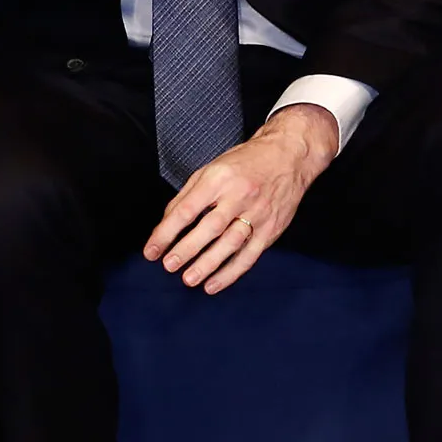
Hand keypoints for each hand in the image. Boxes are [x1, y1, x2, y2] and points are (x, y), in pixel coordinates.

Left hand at [142, 103, 340, 294]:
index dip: (167, 232)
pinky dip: (231, 272)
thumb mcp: (211, 169)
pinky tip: (214, 283)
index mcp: (218, 179)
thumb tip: (167, 222)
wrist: (288, 157)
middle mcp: (238, 196)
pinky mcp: (271, 229)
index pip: (187, 209)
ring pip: (230, 244)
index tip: (152, 249)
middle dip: (187, 249)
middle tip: (169, 266)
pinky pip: (249, 255)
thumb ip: (188, 195)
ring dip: (208, 265)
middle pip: (209, 228)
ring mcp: (258, 214)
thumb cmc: (246, 162)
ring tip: (189, 279)